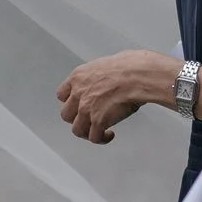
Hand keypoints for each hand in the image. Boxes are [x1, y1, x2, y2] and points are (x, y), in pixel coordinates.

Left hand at [58, 50, 175, 142]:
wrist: (139, 75)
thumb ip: (100, 74)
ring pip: (77, 129)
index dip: (70, 102)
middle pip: (66, 114)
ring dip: (87, 132)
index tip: (78, 105)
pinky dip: (101, 139)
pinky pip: (94, 137)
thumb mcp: (107, 63)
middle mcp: (78, 94)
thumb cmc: (131, 65)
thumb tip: (109, 76)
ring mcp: (86, 109)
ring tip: (98, 131)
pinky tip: (109, 135)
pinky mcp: (98, 121)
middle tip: (89, 119)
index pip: (62, 94)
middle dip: (77, 119)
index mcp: (78, 77)